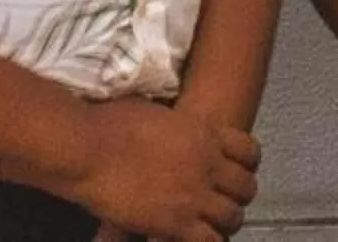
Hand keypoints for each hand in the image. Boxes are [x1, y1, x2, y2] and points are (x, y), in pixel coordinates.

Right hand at [67, 97, 260, 240]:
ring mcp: (195, 195)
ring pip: (232, 218)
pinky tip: (189, 238)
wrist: (88, 149)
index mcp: (203, 133)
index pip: (249, 151)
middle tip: (221, 201)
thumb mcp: (151, 110)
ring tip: (208, 225)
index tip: (234, 170)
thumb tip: (166, 122)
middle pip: (246, 188)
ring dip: (223, 222)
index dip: (245, 164)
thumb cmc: (109, 123)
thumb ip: (171, 122)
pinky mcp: (177, 224)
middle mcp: (207, 164)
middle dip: (237, 196)